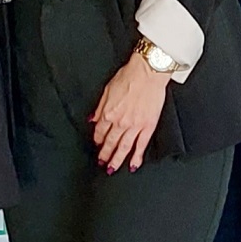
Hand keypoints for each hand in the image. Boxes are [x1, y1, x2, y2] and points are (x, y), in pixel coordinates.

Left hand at [91, 54, 169, 173]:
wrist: (147, 72)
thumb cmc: (129, 76)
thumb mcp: (107, 90)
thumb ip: (99, 107)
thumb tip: (92, 119)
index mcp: (108, 113)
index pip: (99, 131)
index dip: (97, 140)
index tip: (97, 145)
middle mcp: (120, 122)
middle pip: (110, 142)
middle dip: (104, 154)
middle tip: (102, 162)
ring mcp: (134, 126)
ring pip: (123, 147)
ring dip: (117, 160)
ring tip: (112, 168)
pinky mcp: (148, 126)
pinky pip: (141, 145)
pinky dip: (137, 156)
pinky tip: (133, 164)